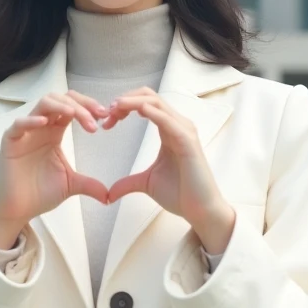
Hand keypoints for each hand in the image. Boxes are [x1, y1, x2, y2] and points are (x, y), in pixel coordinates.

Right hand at [0, 91, 109, 247]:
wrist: (18, 210)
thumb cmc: (39, 193)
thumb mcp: (70, 185)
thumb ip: (90, 184)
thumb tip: (110, 196)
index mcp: (55, 131)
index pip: (72, 107)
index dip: (89, 106)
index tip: (106, 116)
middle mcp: (41, 127)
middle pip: (61, 99)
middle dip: (81, 104)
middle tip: (98, 116)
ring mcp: (25, 132)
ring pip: (43, 104)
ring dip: (62, 106)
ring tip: (77, 116)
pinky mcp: (11, 142)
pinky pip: (19, 124)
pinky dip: (32, 120)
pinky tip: (46, 123)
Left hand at [102, 87, 235, 254]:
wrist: (201, 211)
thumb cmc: (180, 194)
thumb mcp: (146, 184)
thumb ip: (127, 183)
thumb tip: (108, 194)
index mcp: (168, 129)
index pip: (145, 104)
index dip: (124, 106)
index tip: (106, 120)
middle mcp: (177, 125)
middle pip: (149, 96)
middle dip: (126, 99)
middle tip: (107, 112)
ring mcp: (184, 131)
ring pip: (157, 103)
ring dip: (133, 102)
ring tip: (115, 109)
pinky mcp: (188, 142)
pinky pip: (169, 120)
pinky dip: (153, 113)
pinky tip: (139, 111)